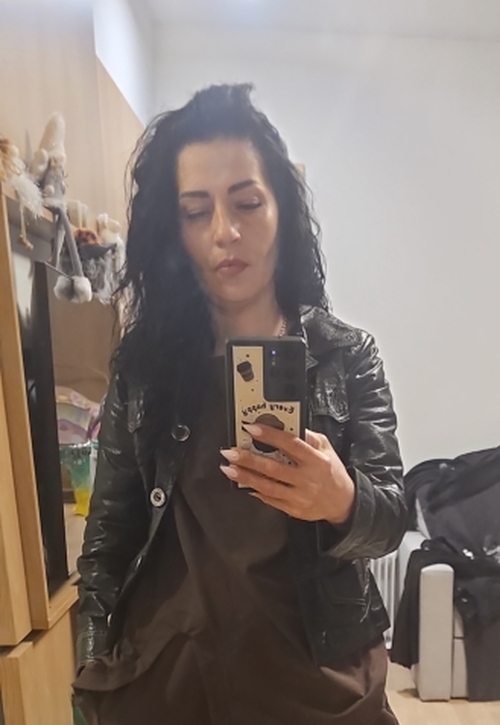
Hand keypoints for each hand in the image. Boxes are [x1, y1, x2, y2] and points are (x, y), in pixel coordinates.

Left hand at [220, 424, 354, 524]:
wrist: (342, 502)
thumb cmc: (331, 471)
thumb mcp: (326, 448)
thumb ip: (308, 436)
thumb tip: (287, 425)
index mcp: (316, 460)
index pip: (290, 445)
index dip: (269, 436)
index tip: (251, 429)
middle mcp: (307, 479)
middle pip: (273, 468)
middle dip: (248, 459)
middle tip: (230, 452)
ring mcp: (300, 496)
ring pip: (268, 486)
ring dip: (245, 477)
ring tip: (228, 469)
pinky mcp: (293, 509)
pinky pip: (270, 500)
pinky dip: (255, 491)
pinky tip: (242, 484)